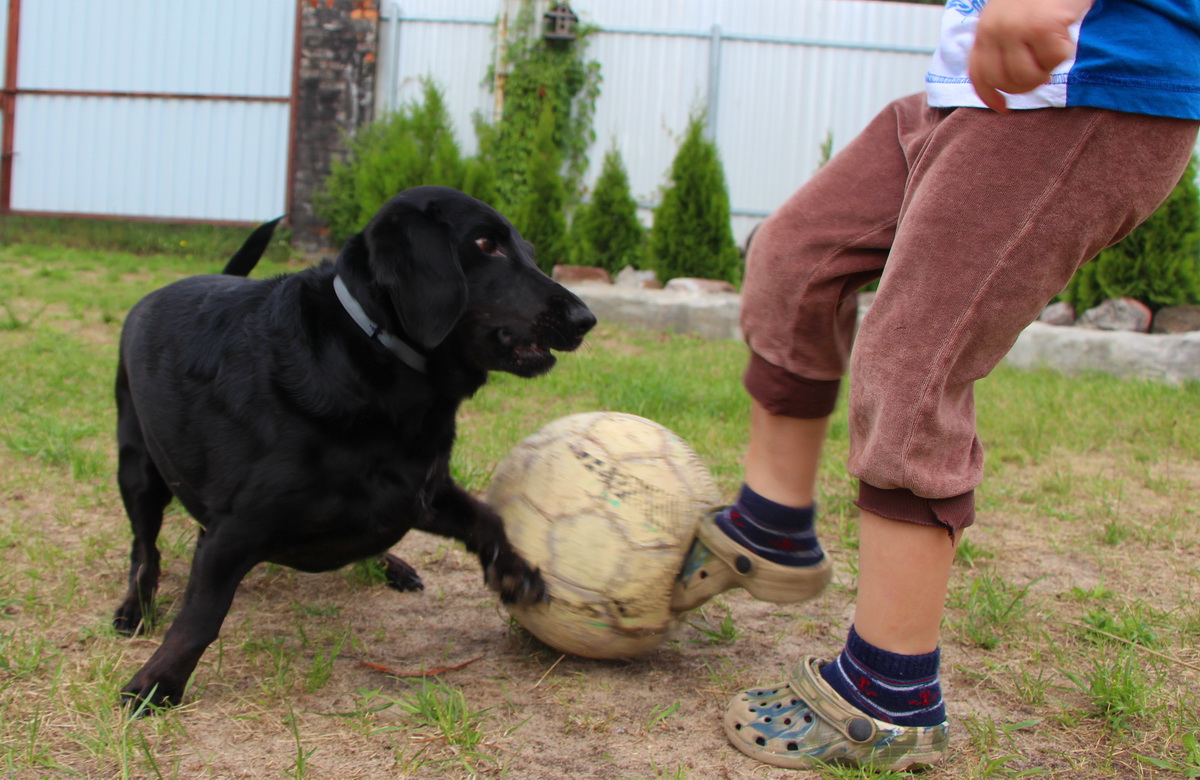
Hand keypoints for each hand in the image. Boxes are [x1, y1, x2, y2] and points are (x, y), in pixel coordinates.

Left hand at [968, 0, 1093, 111]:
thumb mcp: (1009, 14)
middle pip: (1005, 81)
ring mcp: (1017, 28)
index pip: (979, 74)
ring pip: (1029, 75)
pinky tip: (1065, 35)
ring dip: (1046, 70)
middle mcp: (994, 30)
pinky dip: (1065, 52)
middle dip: (1025, 85)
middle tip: (1042, 74)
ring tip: (1053, 50)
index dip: (989, 95)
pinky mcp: (1043, 26)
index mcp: (984, 29)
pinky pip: (1054, 60)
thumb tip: (1007, 81)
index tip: (1003, 108)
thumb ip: (1002, 41)